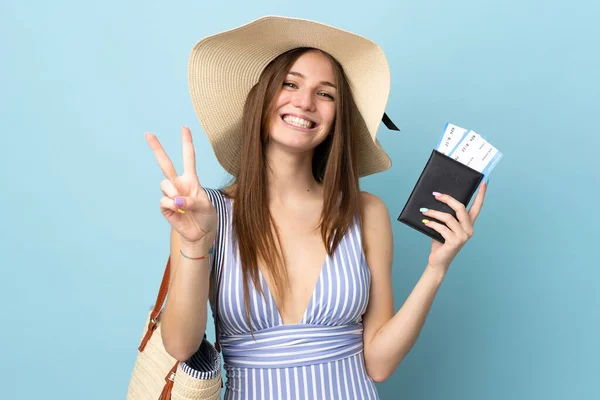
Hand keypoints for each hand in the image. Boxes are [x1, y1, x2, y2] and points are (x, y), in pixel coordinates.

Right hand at [145, 126, 216, 246]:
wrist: (200, 233)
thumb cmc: (206, 216)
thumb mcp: (206, 206)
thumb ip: (193, 201)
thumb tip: (177, 200)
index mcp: (191, 180)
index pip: (188, 158)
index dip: (186, 143)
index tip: (184, 128)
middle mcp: (178, 184)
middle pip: (165, 163)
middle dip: (156, 148)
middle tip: (148, 133)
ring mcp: (170, 195)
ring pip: (164, 184)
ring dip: (174, 192)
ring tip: (183, 203)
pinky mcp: (165, 206)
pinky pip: (165, 200)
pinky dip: (173, 205)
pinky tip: (179, 210)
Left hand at [421, 180, 487, 273]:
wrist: (438, 261)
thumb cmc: (441, 242)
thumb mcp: (445, 226)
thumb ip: (446, 216)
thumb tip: (437, 199)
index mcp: (468, 224)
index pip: (477, 207)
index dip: (480, 194)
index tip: (484, 182)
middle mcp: (469, 229)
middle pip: (460, 208)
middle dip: (447, 199)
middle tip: (436, 194)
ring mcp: (463, 236)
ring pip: (448, 218)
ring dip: (434, 213)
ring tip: (424, 211)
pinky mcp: (455, 242)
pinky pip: (442, 228)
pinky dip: (432, 224)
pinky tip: (425, 223)